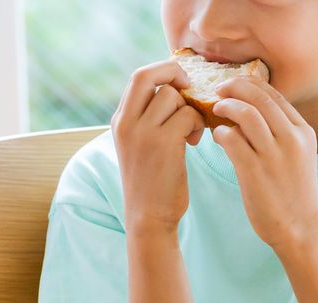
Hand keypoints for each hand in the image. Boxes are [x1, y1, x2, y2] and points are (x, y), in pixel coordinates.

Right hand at [112, 60, 204, 234]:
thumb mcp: (138, 145)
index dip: (162, 71)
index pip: (138, 76)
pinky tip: (193, 143)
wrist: (148, 216)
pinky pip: (189, 115)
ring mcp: (143, 132)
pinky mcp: (164, 143)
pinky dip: (197, 125)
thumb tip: (173, 89)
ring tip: (191, 132)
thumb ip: (147, 118)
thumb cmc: (150, 181)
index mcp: (120, 120)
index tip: (179, 82)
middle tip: (190, 91)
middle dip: (176, 76)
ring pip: (174, 96)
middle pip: (150, 76)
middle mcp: (126, 122)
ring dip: (190, 110)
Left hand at [211, 77, 317, 248]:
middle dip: (235, 87)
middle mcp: (292, 138)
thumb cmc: (292, 192)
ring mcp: (274, 155)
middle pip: (259, 97)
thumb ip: (279, 133)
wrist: (299, 228)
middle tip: (218, 90)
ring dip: (226, 107)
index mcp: (303, 131)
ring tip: (215, 110)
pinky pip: (232, 140)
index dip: (250, 83)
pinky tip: (217, 137)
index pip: (274, 94)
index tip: (234, 85)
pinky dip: (221, 133)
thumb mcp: (296, 156)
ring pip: (246, 113)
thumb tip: (249, 112)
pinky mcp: (255, 172)